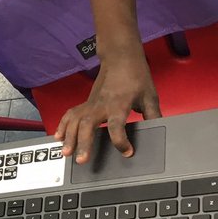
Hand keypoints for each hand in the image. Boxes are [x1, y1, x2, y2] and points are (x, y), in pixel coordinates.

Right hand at [56, 49, 160, 163]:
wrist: (121, 58)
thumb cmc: (136, 76)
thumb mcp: (150, 96)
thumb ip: (153, 115)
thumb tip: (159, 131)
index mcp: (119, 104)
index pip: (117, 126)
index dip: (121, 141)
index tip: (127, 152)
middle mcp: (101, 105)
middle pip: (87, 125)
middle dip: (83, 143)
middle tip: (81, 160)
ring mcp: (91, 103)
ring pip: (75, 121)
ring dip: (69, 137)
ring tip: (66, 152)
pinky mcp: (86, 102)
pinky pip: (70, 114)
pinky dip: (63, 125)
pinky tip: (58, 136)